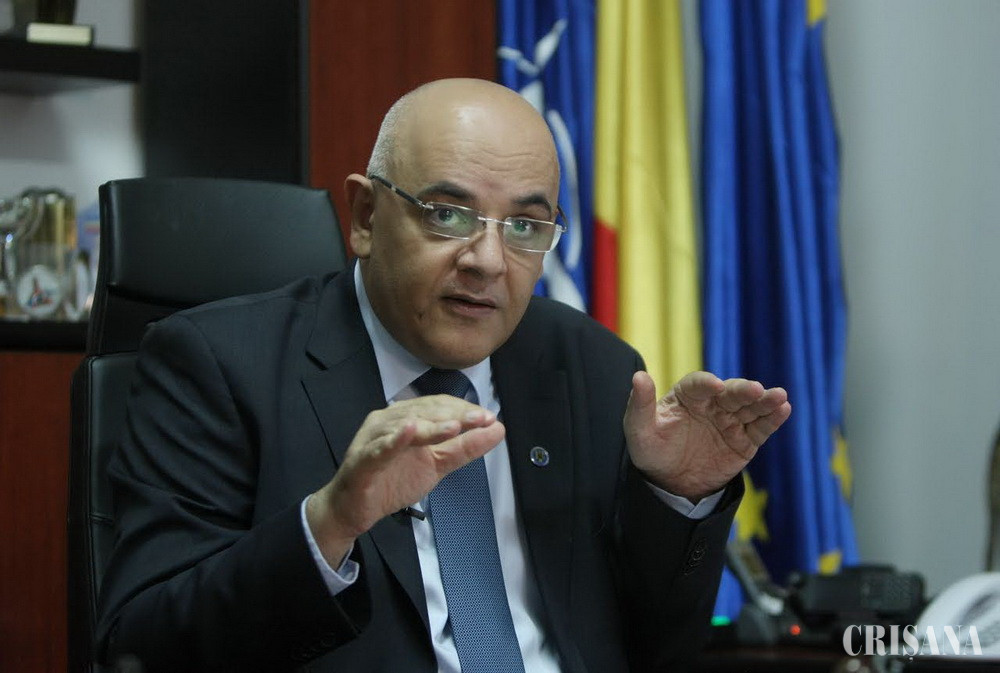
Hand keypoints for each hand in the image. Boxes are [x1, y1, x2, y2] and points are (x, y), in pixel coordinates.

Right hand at [307, 395, 504, 563]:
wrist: (354, 510)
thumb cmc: (392, 481)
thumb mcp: (437, 465)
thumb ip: (465, 448)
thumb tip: (497, 430)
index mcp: (406, 418)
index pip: (438, 406)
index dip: (463, 409)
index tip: (489, 417)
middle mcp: (389, 421)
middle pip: (424, 412)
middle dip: (454, 415)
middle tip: (481, 419)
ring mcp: (374, 439)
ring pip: (405, 426)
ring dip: (431, 426)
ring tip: (455, 426)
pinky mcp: (362, 460)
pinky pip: (379, 449)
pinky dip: (395, 440)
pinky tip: (411, 431)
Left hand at [623, 370, 790, 501]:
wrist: (670, 483)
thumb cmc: (652, 450)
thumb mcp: (639, 430)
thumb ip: (640, 404)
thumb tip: (639, 376)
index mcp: (687, 396)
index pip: (698, 385)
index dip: (706, 383)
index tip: (715, 386)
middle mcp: (712, 404)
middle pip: (730, 393)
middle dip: (743, 391)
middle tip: (755, 389)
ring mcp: (730, 422)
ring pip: (750, 408)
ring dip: (765, 401)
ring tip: (779, 397)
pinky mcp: (744, 441)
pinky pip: (760, 428)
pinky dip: (772, 419)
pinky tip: (783, 409)